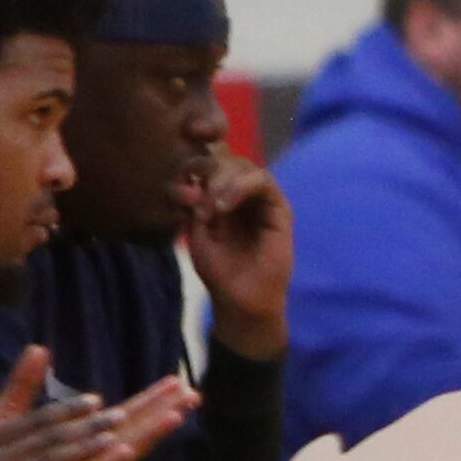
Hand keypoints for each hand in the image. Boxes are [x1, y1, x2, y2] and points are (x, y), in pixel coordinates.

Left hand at [187, 149, 292, 360]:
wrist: (241, 301)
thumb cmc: (220, 272)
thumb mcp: (196, 234)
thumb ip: (194, 204)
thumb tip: (192, 177)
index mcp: (224, 197)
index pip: (212, 164)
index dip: (195, 166)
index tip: (180, 184)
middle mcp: (245, 195)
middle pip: (228, 160)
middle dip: (209, 174)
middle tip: (198, 201)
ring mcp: (263, 200)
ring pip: (245, 166)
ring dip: (223, 180)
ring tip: (212, 207)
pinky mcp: (280, 209)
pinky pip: (264, 181)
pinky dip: (241, 187)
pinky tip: (224, 206)